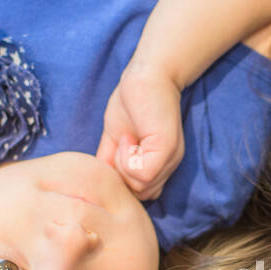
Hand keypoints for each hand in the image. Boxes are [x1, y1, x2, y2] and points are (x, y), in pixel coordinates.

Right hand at [96, 61, 183, 199]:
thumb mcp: (114, 140)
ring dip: (122, 164)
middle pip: (139, 195)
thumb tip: (100, 183)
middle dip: (121, 174)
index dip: (121, 180)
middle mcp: (169, 166)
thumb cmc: (131, 103)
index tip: (115, 155)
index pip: (140, 195)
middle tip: (121, 145)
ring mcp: (170, 158)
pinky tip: (127, 137)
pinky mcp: (166, 148)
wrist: (146, 74)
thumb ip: (110, 163)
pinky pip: (141, 173)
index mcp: (159, 167)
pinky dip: (126, 158)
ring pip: (139, 188)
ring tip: (125, 139)